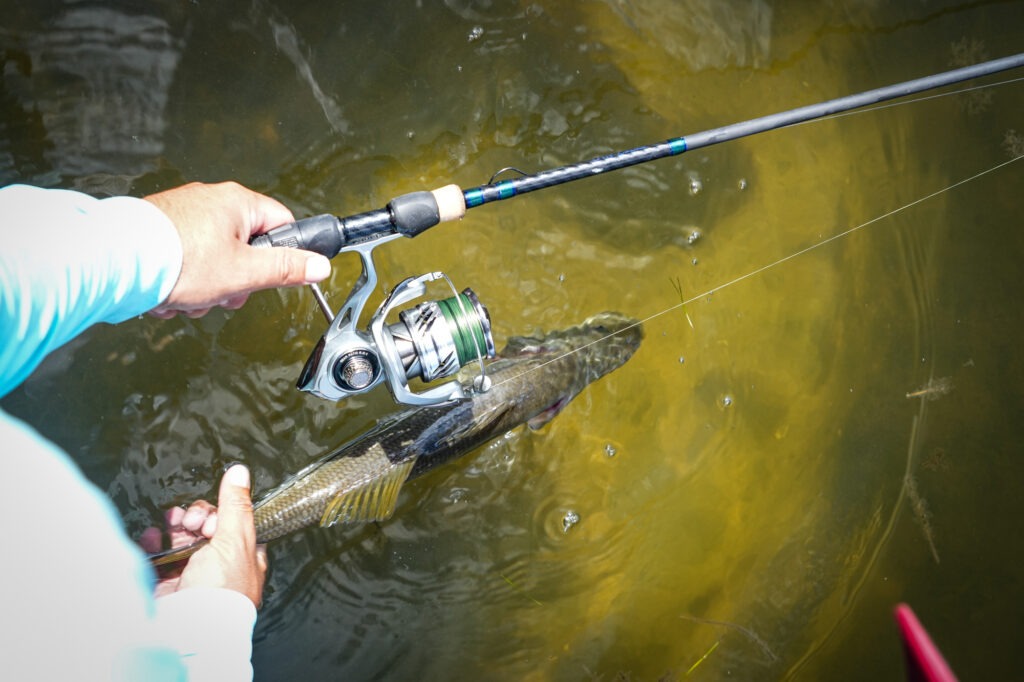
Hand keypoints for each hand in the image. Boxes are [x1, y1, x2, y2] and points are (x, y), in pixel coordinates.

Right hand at [141, 464, 267, 605]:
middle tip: (193, 522)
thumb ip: (235, 505)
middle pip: (207, 528)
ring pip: (183, 539)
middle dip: (197, 517)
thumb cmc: (221, 590)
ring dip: (176, 525)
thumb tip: (240, 473)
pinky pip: (160, 556)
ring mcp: (193, 575)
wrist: (189, 627)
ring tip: (173, 522)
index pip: (234, 523)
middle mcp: (220, 566)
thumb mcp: (235, 540)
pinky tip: (154, 536)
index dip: (221, 513)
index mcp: (244, 558)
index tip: (213, 515)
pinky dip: (155, 543)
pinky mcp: (168, 583)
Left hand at [145, 181, 331, 317]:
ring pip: (212, 260)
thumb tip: (319, 265)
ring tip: (188, 296)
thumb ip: (286, 268)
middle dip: (235, 280)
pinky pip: (184, 261)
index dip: (282, 255)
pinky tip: (168, 294)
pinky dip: (180, 282)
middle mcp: (209, 201)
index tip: (275, 275)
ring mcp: (181, 215)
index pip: (281, 223)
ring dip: (206, 288)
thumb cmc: (177, 260)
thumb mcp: (245, 272)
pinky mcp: (158, 231)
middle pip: (244, 247)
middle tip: (224, 293)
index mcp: (236, 202)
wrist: (114, 262)